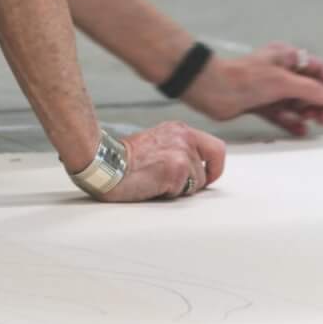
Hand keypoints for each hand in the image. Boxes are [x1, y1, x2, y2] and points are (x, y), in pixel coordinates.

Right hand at [97, 120, 226, 202]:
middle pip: (209, 169)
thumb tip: (195, 169)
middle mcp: (184, 138)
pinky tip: (152, 185)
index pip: (216, 148)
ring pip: (196, 183)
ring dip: (179, 188)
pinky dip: (169, 193)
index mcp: (180, 129)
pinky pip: (182, 191)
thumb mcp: (157, 142)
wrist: (106, 163)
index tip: (207, 175)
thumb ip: (178, 148)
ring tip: (156, 182)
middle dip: (199, 181)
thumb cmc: (124, 158)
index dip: (215, 167)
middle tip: (186, 187)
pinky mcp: (176, 170)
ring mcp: (181, 154)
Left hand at [186, 43, 322, 136]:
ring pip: (294, 102)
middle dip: (317, 101)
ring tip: (310, 122)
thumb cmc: (246, 78)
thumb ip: (311, 90)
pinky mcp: (259, 103)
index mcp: (285, 56)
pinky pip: (281, 114)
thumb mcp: (284, 82)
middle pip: (306, 87)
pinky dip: (291, 121)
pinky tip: (300, 130)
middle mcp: (278, 71)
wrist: (213, 89)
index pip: (315, 67)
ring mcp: (268, 88)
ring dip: (305, 112)